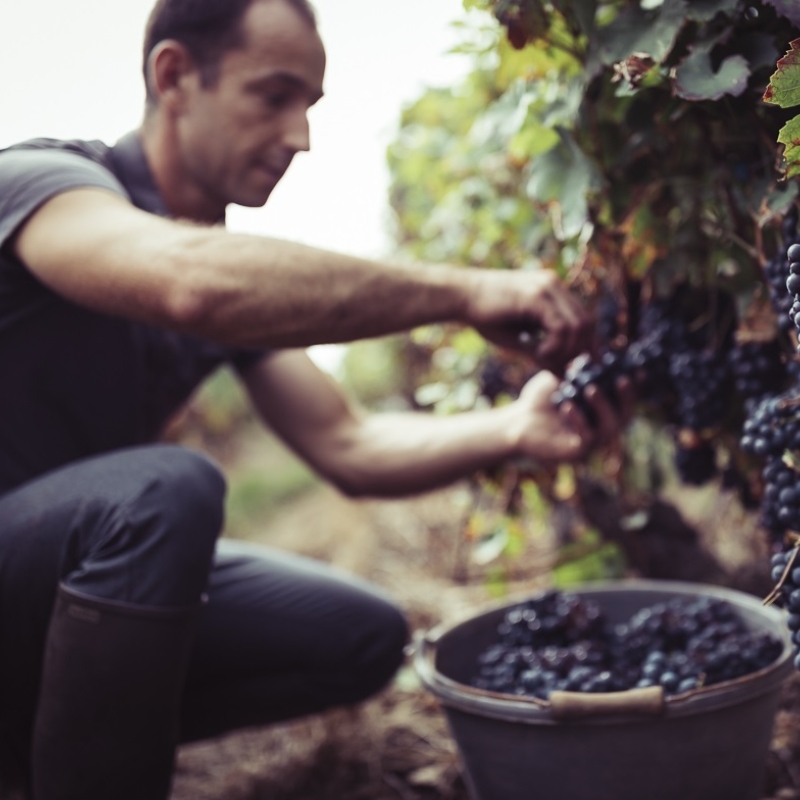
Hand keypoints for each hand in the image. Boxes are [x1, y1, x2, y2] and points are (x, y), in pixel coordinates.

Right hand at [468, 269, 593, 373]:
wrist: (460, 296)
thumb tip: (564, 375)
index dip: (585, 345)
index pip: (583, 320)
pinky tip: (538, 353)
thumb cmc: (486, 317)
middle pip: (587, 323)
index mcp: (553, 292)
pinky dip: (555, 346)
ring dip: (566, 351)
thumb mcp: (520, 340)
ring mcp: (548, 288)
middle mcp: (555, 286)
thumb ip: (543, 353)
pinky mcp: (537, 296)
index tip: (578, 368)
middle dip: (579, 351)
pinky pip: (561, 326)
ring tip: (545, 360)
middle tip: (562, 369)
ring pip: (578, 325)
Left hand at [509, 369, 631, 463]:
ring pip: (609, 428)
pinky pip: (586, 438)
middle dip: (627, 398)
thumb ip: (575, 370)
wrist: (517, 422)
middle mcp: (601, 427)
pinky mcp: (576, 452)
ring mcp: (591, 442)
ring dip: (603, 407)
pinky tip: (567, 406)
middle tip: (622, 380)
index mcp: (602, 410)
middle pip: (625, 416)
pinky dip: (579, 420)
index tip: (637, 371)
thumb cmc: (540, 400)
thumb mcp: (559, 380)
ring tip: (591, 389)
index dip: (634, 387)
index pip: (624, 399)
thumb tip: (589, 354)